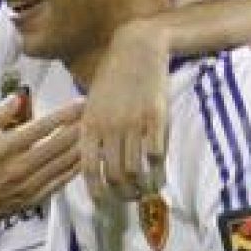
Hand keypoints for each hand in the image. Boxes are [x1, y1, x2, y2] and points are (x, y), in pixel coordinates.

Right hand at [0, 96, 82, 228]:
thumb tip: (18, 99)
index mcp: (3, 149)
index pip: (42, 127)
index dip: (64, 114)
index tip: (81, 103)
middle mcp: (19, 169)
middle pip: (58, 145)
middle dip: (79, 128)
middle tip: (96, 114)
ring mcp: (26, 187)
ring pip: (62, 166)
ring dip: (80, 148)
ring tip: (95, 133)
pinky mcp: (30, 201)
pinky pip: (58, 185)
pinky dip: (73, 172)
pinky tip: (83, 160)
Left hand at [81, 19, 167, 200]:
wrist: (138, 47)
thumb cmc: (114, 76)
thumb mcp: (93, 102)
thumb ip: (92, 130)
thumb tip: (95, 161)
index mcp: (90, 125)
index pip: (89, 169)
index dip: (96, 192)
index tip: (104, 202)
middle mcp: (110, 127)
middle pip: (115, 176)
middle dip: (123, 195)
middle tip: (131, 199)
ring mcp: (133, 124)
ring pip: (136, 171)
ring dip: (143, 187)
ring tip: (148, 191)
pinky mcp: (156, 118)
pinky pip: (156, 155)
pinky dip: (159, 171)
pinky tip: (161, 175)